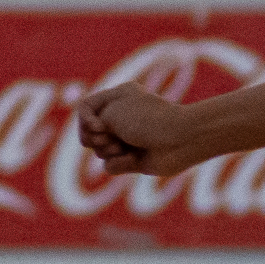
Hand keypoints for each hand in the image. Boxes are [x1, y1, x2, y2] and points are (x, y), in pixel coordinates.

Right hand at [76, 84, 205, 178]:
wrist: (179, 141)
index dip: (85, 121)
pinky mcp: (133, 159)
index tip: (97, 126)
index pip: (85, 109)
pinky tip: (135, 159)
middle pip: (89, 133)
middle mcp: (121, 117)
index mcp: (117, 97)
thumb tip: (98, 146)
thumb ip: (91, 124)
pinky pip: (110, 166)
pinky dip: (119, 164)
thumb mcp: (111, 112)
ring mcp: (127, 138)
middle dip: (98, 138)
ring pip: (99, 151)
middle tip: (114, 136)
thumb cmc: (146, 120)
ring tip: (127, 147)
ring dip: (110, 150)